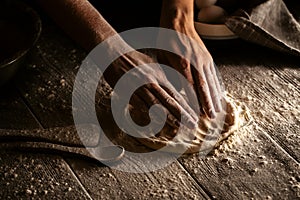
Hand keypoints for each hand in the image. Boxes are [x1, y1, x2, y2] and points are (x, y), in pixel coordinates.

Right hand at [103, 50, 198, 128]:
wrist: (114, 53)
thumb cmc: (132, 58)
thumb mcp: (152, 64)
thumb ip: (162, 77)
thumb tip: (172, 86)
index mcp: (160, 76)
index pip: (176, 94)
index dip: (186, 107)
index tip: (195, 116)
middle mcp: (152, 82)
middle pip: (170, 101)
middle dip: (183, 115)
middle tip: (193, 125)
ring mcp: (140, 87)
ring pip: (156, 105)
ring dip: (168, 118)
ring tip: (178, 127)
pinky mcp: (128, 92)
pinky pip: (139, 106)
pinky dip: (148, 115)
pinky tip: (155, 123)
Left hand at [158, 0, 224, 117]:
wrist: (178, 23)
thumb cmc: (166, 42)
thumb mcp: (162, 59)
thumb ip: (170, 76)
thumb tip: (177, 92)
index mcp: (182, 64)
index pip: (189, 88)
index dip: (194, 102)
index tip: (196, 115)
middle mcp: (195, 63)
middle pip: (203, 87)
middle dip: (207, 104)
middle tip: (211, 118)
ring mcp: (204, 60)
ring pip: (211, 82)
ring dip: (214, 98)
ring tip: (217, 111)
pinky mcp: (208, 57)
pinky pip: (214, 74)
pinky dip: (217, 86)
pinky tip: (220, 95)